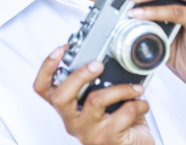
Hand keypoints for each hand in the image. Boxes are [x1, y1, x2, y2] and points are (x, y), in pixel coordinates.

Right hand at [34, 46, 153, 144]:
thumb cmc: (117, 121)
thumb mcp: (101, 98)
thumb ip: (97, 81)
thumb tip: (107, 56)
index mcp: (67, 106)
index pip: (43, 88)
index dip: (47, 67)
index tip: (61, 50)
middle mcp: (72, 120)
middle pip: (60, 96)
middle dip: (79, 74)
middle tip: (98, 64)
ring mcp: (88, 131)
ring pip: (95, 100)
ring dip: (120, 88)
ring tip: (135, 87)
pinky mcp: (107, 139)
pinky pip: (123, 113)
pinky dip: (137, 103)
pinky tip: (142, 103)